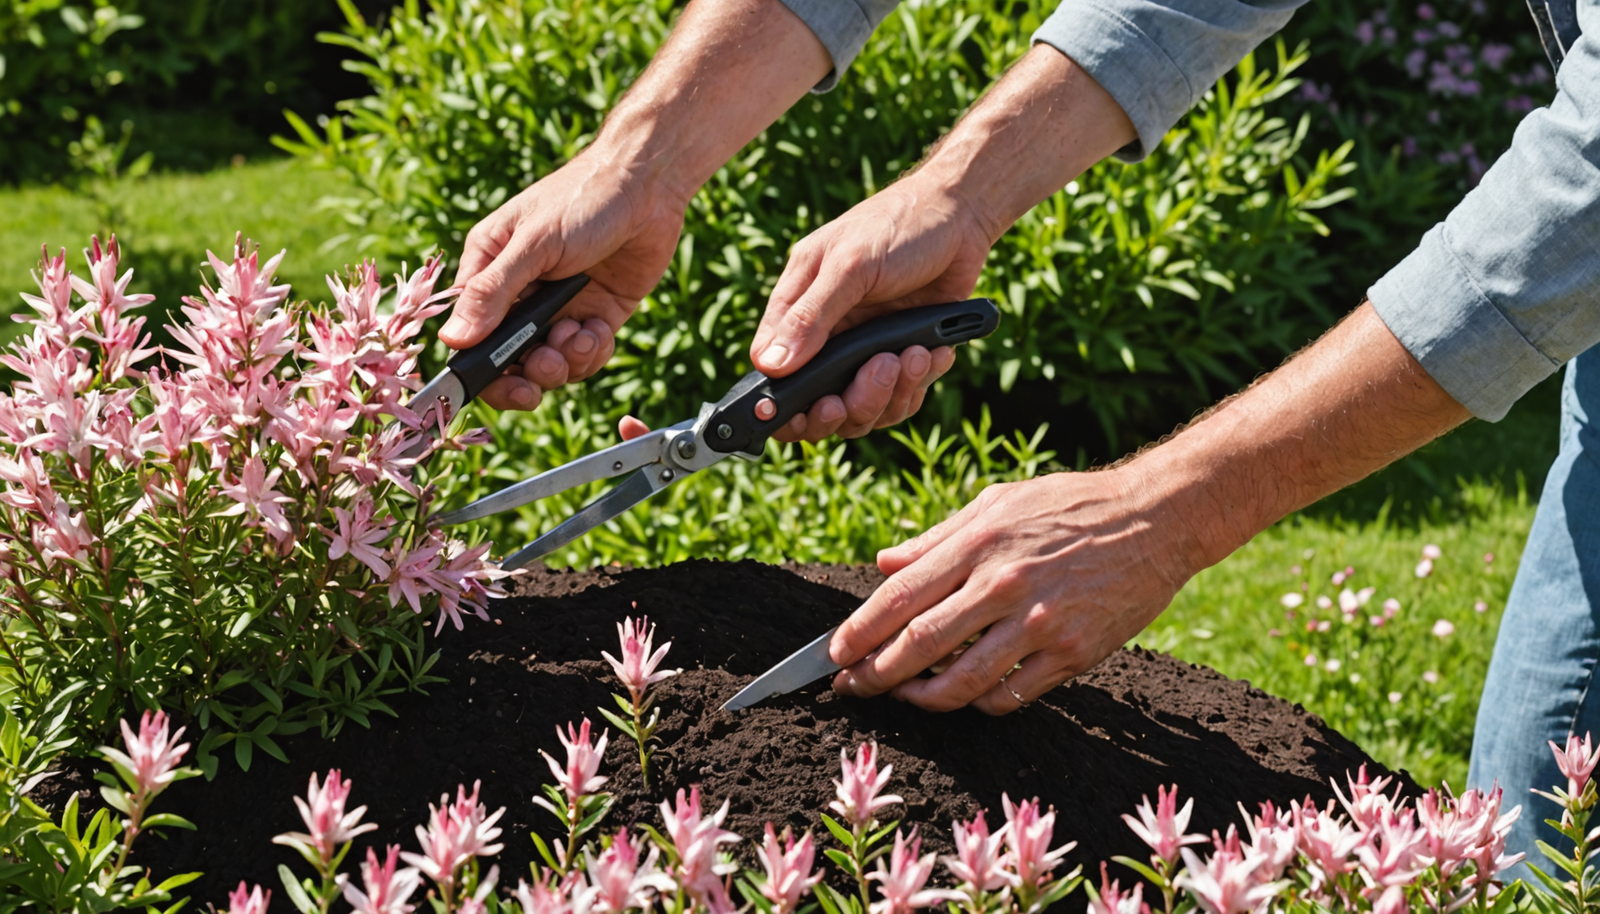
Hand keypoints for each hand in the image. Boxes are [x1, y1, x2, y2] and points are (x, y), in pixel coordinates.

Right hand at [442, 153, 687, 410]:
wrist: (649, 184)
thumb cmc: (583, 199)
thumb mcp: (533, 244)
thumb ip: (493, 293)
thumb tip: (453, 341)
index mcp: (489, 269)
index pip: (470, 334)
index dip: (481, 370)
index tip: (504, 384)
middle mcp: (520, 293)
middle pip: (508, 360)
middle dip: (528, 374)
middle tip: (545, 371)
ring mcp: (559, 307)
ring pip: (550, 364)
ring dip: (565, 362)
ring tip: (579, 334)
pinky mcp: (596, 314)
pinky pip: (585, 355)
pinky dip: (592, 352)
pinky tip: (599, 329)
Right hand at [754, 173, 992, 441]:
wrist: (960, 216)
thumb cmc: (898, 226)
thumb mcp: (851, 266)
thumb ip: (812, 316)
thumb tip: (771, 365)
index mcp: (797, 307)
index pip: (772, 373)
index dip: (786, 406)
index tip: (817, 409)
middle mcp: (826, 334)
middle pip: (819, 405)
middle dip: (850, 405)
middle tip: (880, 373)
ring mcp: (862, 349)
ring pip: (862, 409)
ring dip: (891, 393)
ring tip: (915, 353)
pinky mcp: (899, 356)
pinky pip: (899, 397)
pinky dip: (918, 383)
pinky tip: (934, 351)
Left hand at [825, 471, 1196, 714]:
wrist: (1155, 518)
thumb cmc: (1070, 505)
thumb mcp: (998, 502)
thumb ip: (937, 538)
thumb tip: (884, 562)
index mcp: (978, 542)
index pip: (900, 595)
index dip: (859, 631)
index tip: (834, 654)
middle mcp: (1003, 583)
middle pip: (920, 644)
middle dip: (876, 673)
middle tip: (852, 687)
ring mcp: (1039, 623)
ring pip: (961, 681)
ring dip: (922, 698)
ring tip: (904, 697)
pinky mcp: (1072, 653)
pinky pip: (1010, 695)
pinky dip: (979, 703)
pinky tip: (966, 696)